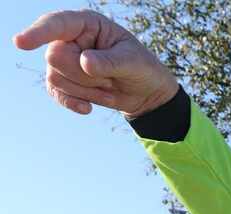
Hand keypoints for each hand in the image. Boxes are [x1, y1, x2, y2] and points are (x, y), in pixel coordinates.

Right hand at [14, 10, 178, 116]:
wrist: (145, 92)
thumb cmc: (142, 68)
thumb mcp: (133, 63)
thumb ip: (110, 61)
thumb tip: (84, 62)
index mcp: (86, 24)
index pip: (57, 24)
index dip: (39, 33)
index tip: (21, 43)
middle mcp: (70, 38)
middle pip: (56, 58)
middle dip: (85, 77)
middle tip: (110, 80)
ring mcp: (64, 59)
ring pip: (56, 78)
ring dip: (86, 91)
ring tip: (109, 89)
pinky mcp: (64, 80)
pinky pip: (55, 93)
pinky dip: (73, 102)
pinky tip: (88, 109)